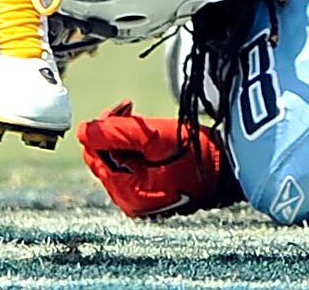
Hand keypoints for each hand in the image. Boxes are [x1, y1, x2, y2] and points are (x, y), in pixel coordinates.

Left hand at [79, 102, 229, 217]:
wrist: (226, 170)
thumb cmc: (196, 155)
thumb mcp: (153, 138)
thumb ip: (116, 133)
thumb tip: (82, 130)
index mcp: (126, 192)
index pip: (95, 155)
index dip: (103, 128)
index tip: (124, 107)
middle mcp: (128, 201)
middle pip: (105, 158)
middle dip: (115, 132)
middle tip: (133, 110)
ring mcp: (139, 200)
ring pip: (117, 161)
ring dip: (127, 139)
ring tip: (148, 125)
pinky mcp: (150, 193)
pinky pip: (131, 167)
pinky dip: (137, 150)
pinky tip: (152, 139)